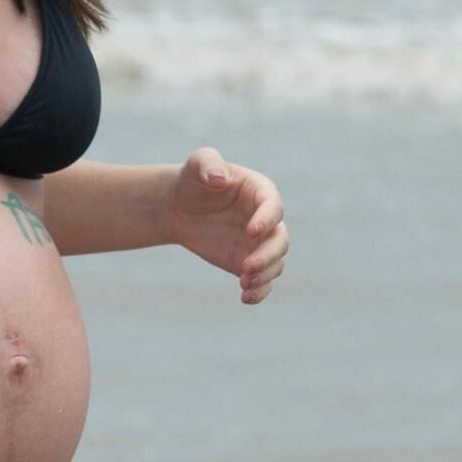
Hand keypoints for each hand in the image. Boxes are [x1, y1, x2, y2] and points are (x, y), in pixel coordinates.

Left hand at [166, 146, 288, 304]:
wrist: (180, 208)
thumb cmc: (193, 180)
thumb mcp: (198, 164)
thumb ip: (208, 164)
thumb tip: (220, 177)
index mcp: (260, 192)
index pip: (273, 206)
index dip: (267, 220)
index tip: (250, 232)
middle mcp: (266, 220)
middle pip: (280, 241)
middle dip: (268, 256)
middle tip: (247, 268)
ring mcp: (259, 243)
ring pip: (276, 263)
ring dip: (265, 276)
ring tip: (245, 284)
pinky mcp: (249, 262)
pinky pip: (264, 280)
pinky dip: (260, 291)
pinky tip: (246, 298)